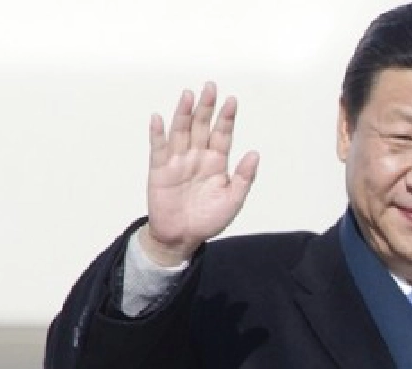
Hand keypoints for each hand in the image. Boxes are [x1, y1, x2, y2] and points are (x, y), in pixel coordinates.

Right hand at [143, 82, 259, 265]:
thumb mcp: (233, 200)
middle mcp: (197, 156)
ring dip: (184, 114)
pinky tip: (158, 118)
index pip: (222, 134)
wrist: (183, 237)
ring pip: (181, 132)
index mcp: (216, 162)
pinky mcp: (160, 170)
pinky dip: (157, 134)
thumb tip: (254, 153)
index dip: (226, 118)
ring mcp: (178, 161)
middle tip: (210, 87)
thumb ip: (243, 177)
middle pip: (202, 127)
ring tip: (188, 95)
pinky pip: (158, 149)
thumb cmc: (208, 219)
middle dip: (206, 107)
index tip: (232, 101)